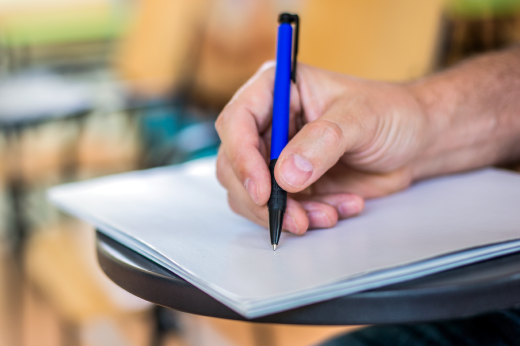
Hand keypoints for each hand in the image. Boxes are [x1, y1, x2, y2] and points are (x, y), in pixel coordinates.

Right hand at [215, 62, 429, 234]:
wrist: (414, 142)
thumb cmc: (391, 114)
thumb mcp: (361, 118)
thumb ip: (323, 141)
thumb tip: (286, 174)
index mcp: (277, 90)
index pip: (236, 121)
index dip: (241, 157)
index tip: (263, 189)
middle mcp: (270, 123)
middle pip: (234, 164)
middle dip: (261, 198)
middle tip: (294, 217)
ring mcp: (277, 156)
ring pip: (251, 194)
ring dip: (284, 213)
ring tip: (326, 214)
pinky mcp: (290, 184)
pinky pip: (278, 210)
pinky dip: (305, 218)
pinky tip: (338, 208)